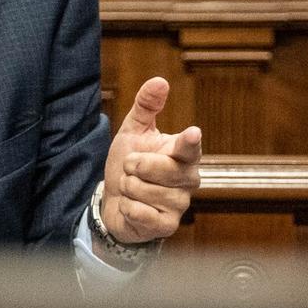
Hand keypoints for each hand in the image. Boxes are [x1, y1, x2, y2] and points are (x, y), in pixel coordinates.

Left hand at [101, 77, 201, 246]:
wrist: (115, 203)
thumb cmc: (130, 165)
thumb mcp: (133, 132)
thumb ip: (146, 106)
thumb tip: (160, 81)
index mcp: (184, 154)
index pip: (189, 147)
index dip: (188, 141)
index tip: (192, 133)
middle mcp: (188, 179)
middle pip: (164, 169)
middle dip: (135, 165)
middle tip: (130, 166)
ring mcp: (180, 205)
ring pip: (146, 191)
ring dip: (128, 187)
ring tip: (131, 187)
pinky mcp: (167, 226)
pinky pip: (141, 212)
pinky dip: (128, 207)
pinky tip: (131, 206)